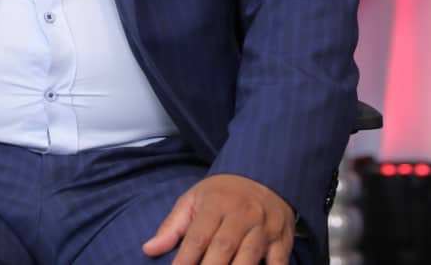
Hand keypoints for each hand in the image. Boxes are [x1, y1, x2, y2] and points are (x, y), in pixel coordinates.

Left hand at [142, 174, 295, 264]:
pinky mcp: (282, 239)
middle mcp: (241, 215)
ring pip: (249, 256)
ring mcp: (264, 227)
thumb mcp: (194, 199)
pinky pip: (278, 262)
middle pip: (223, 247)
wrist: (265, 175)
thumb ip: (172, 226)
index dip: (185, 260)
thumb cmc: (223, 194)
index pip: (198, 237)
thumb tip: (148, 249)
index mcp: (216, 204)